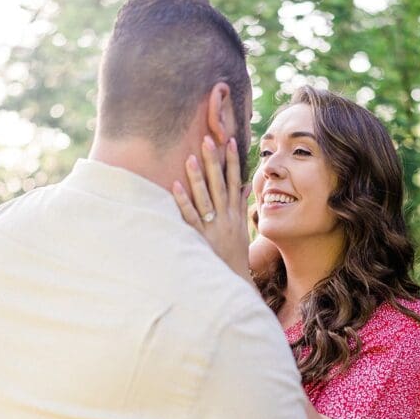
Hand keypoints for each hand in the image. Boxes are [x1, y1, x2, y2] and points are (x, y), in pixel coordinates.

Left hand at [173, 136, 251, 280]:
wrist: (233, 279)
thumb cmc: (236, 253)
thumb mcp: (242, 228)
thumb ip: (242, 205)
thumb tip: (243, 185)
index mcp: (235, 212)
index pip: (235, 180)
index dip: (233, 160)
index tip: (229, 141)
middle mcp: (226, 216)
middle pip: (220, 184)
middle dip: (214, 161)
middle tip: (208, 139)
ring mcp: (213, 226)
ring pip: (205, 197)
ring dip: (198, 177)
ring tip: (190, 157)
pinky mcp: (200, 237)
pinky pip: (190, 216)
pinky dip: (183, 201)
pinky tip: (175, 186)